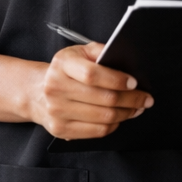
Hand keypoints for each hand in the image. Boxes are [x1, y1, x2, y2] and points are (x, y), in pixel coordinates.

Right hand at [28, 43, 152, 139]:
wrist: (36, 92)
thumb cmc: (65, 71)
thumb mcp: (79, 53)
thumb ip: (100, 51)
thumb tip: (124, 58)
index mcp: (62, 65)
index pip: (92, 75)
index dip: (117, 80)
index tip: (134, 83)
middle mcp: (56, 88)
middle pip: (103, 98)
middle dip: (131, 99)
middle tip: (145, 98)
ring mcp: (57, 111)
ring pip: (103, 117)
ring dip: (126, 113)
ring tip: (136, 108)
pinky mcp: (61, 129)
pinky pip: (96, 131)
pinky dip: (114, 125)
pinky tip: (120, 117)